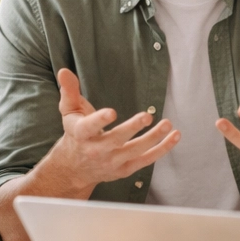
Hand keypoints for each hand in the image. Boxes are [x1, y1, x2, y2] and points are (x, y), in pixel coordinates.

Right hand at [44, 68, 181, 190]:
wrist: (75, 168)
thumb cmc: (75, 134)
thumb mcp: (69, 112)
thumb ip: (69, 91)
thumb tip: (64, 71)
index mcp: (80, 134)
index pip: (88, 128)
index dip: (100, 121)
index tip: (111, 112)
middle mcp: (96, 151)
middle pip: (115, 140)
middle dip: (131, 129)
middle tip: (147, 116)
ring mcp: (111, 162)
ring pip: (135, 151)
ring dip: (153, 139)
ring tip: (167, 124)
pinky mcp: (124, 169)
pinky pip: (146, 160)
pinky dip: (162, 149)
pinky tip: (174, 136)